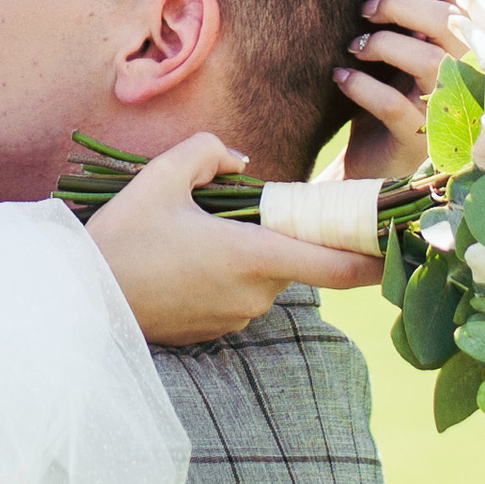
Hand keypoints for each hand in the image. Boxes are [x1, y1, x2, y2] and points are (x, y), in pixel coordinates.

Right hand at [85, 133, 383, 343]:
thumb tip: (240, 162)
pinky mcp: (215, 331)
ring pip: (267, 277)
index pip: (337, 266)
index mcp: (252, 257)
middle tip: (263, 206)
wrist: (82, 299)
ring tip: (205, 227)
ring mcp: (235, 318)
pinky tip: (189, 255)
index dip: (375, 257)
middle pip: (297, 261)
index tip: (401, 244)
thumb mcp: (161, 177)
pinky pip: (241, 294)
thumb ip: (208, 152)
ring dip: (255, 252)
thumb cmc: (124, 237)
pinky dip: (231, 273)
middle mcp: (254, 295)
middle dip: (291, 234)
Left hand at [331, 0, 466, 182]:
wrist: (374, 159)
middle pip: (446, 20)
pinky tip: (340, 76)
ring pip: (428, 61)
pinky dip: (361, 86)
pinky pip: (394, 105)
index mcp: (471, 38)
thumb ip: (412, 8)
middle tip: (364, 11)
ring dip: (381, 45)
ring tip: (353, 47)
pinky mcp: (421, 141)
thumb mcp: (405, 44)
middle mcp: (472, 72)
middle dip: (397, 4)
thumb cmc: (393, 89)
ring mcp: (451, 109)